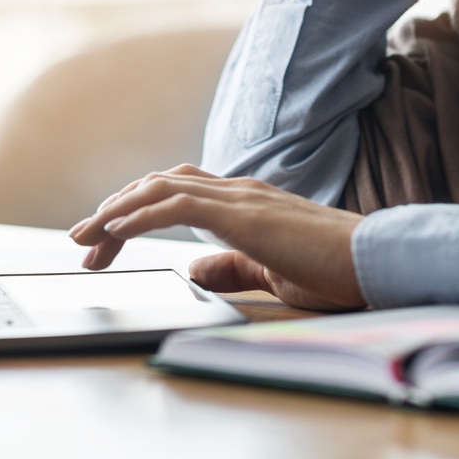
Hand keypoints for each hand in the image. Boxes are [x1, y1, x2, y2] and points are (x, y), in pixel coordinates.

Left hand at [68, 165, 366, 310]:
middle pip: (157, 185)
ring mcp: (241, 198)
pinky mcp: (244, 215)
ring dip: (115, 212)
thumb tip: (194, 270)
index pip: (175, 190)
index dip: (134, 210)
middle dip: (113, 211)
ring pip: (159, 188)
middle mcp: (238, 190)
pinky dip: (140, 215)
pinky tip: (117, 231)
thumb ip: (233, 267)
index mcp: (245, 202)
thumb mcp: (272, 273)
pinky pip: (177, 206)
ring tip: (85, 237)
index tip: (104, 240)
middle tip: (82, 243)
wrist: (376, 262)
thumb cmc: (335, 271)